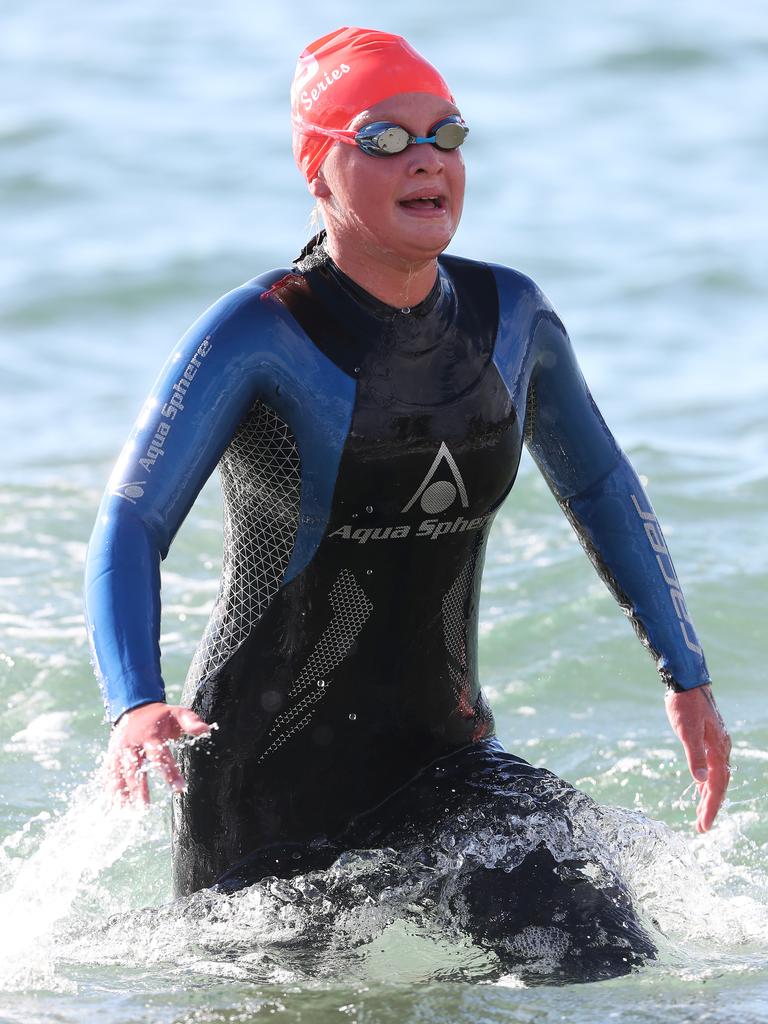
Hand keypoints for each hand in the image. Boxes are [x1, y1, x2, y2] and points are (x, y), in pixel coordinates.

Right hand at [105, 701, 211, 805]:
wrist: (133, 708)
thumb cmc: (160, 716)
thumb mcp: (176, 713)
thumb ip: (191, 721)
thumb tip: (206, 729)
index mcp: (150, 735)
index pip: (160, 756)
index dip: (170, 772)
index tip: (180, 789)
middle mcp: (132, 744)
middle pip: (135, 768)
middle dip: (139, 788)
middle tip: (144, 808)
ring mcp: (119, 750)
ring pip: (119, 773)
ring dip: (121, 792)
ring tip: (124, 811)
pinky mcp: (111, 756)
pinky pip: (109, 773)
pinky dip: (110, 789)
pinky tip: (112, 805)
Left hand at [665, 683, 730, 832]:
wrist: (686, 682)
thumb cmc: (685, 705)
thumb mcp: (687, 730)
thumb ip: (694, 755)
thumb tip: (700, 780)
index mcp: (718, 749)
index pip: (716, 785)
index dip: (711, 807)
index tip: (703, 826)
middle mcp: (721, 749)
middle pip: (719, 784)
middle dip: (710, 807)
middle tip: (701, 827)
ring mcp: (716, 744)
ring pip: (716, 777)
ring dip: (709, 796)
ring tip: (700, 815)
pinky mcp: (708, 739)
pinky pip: (711, 767)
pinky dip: (706, 781)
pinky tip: (700, 788)